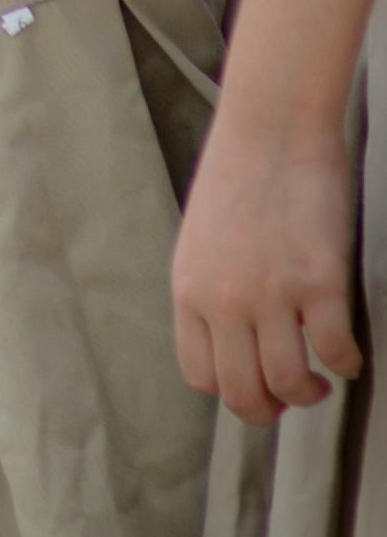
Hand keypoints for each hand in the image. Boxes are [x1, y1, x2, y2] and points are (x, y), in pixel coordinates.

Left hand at [172, 105, 361, 424]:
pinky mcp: (319, 281)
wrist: (272, 126)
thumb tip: (232, 337)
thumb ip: (211, 289)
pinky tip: (348, 354)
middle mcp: (224, 300)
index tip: (252, 385)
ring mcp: (271, 293)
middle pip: (242, 392)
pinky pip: (335, 349)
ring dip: (308, 393)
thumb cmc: (238, 174)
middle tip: (289, 398)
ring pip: (288, 382)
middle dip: (268, 410)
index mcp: (189, 289)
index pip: (199, 374)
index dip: (229, 391)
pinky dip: (346, 363)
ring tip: (319, 381)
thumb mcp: (201, 240)